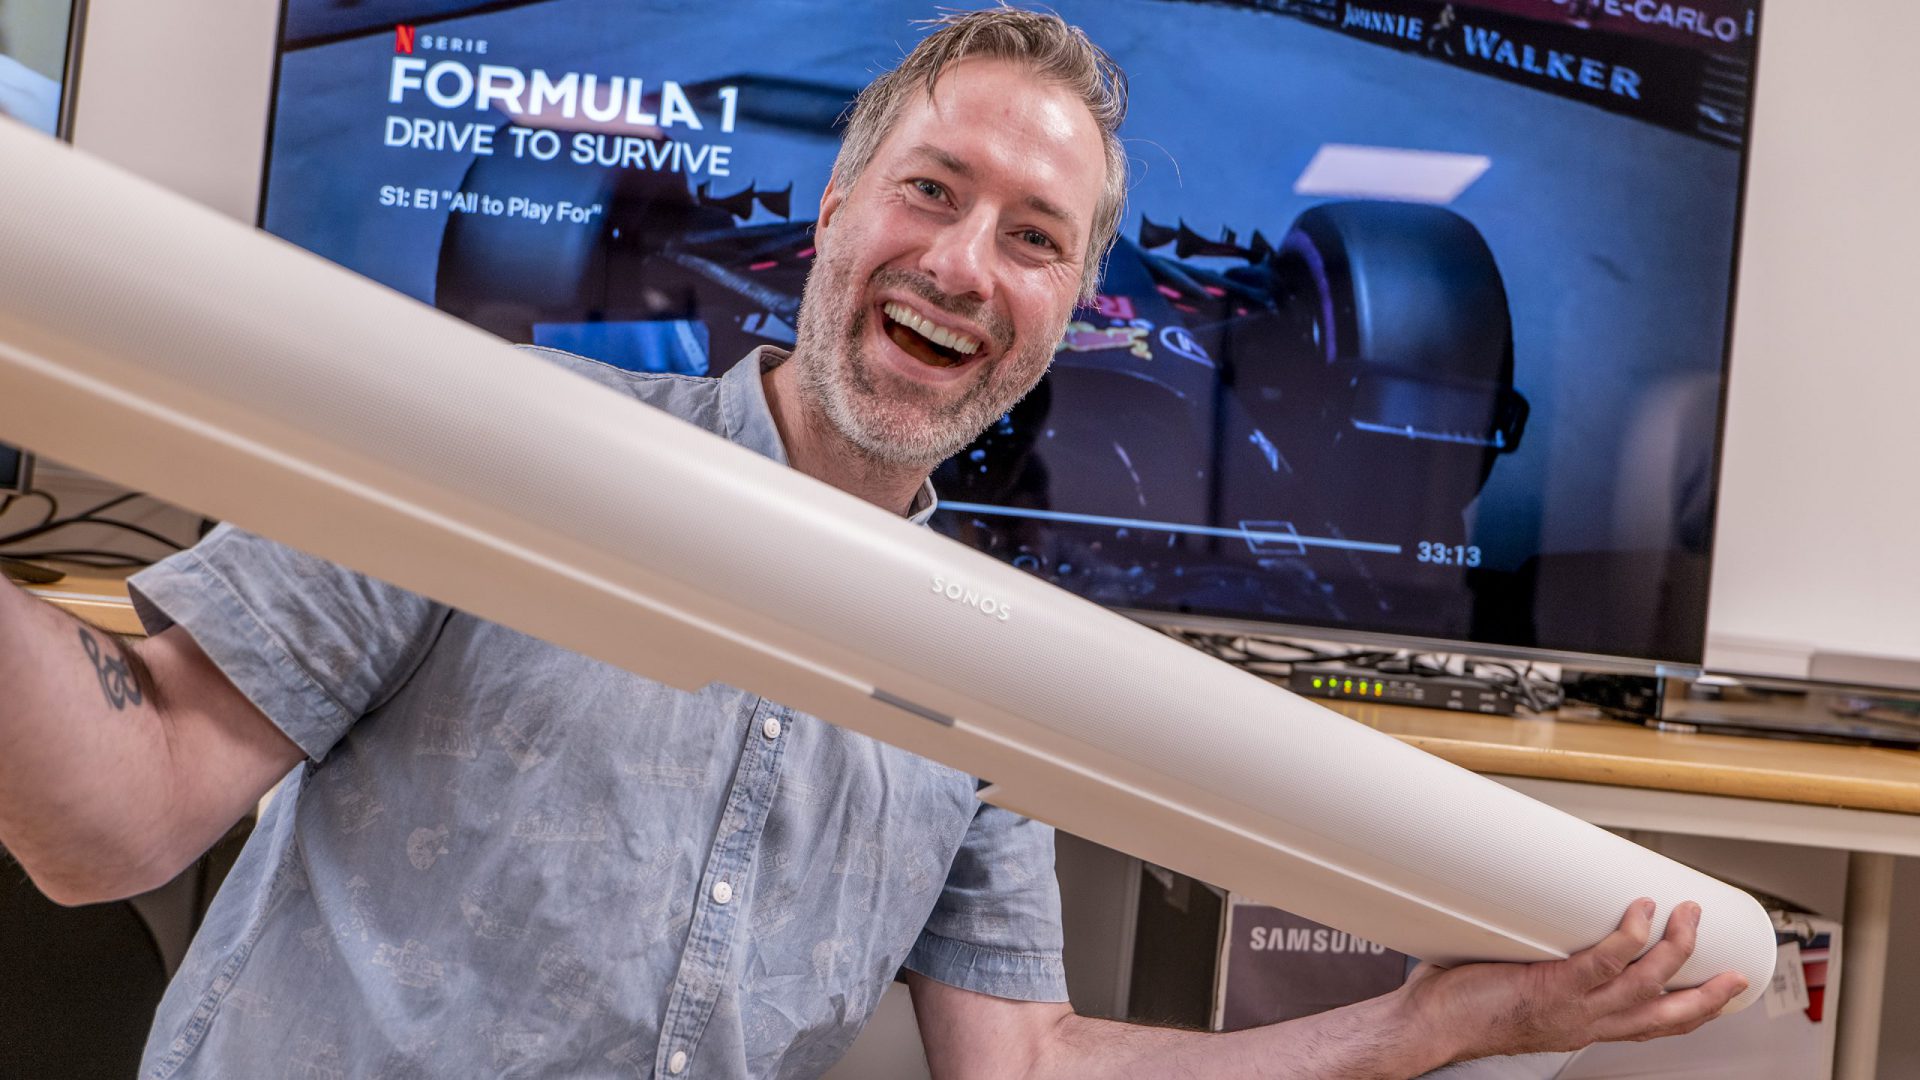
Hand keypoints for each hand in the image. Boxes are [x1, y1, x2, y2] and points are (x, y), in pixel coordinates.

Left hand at [1400, 898, 1749, 1064]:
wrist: (1431, 1027)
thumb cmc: (1462, 1007)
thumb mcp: (1523, 993)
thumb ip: (1542, 966)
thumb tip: (1541, 918)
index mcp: (1584, 1026)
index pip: (1651, 1026)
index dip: (1690, 1011)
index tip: (1715, 992)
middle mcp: (1587, 1024)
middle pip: (1668, 1015)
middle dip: (1709, 993)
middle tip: (1739, 968)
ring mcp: (1574, 1008)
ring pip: (1647, 985)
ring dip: (1676, 949)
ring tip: (1689, 915)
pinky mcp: (1554, 988)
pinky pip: (1605, 962)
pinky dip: (1629, 937)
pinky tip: (1640, 913)